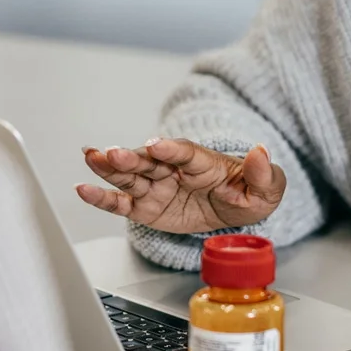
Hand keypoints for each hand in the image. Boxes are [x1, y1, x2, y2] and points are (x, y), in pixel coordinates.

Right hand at [75, 138, 285, 234]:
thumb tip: (262, 152)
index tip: (156, 144)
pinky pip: (122, 202)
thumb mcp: (267, 188)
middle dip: (131, 157)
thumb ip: (264, 173)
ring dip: (109, 168)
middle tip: (112, 153)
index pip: (185, 153)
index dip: (170, 148)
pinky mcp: (146, 207)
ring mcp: (158, 186)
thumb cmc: (249, 191)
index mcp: (203, 162)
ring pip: (130, 176)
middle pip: (150, 160)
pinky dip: (102, 198)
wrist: (237, 206)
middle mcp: (174, 169)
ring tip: (90, 158)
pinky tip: (83, 189)